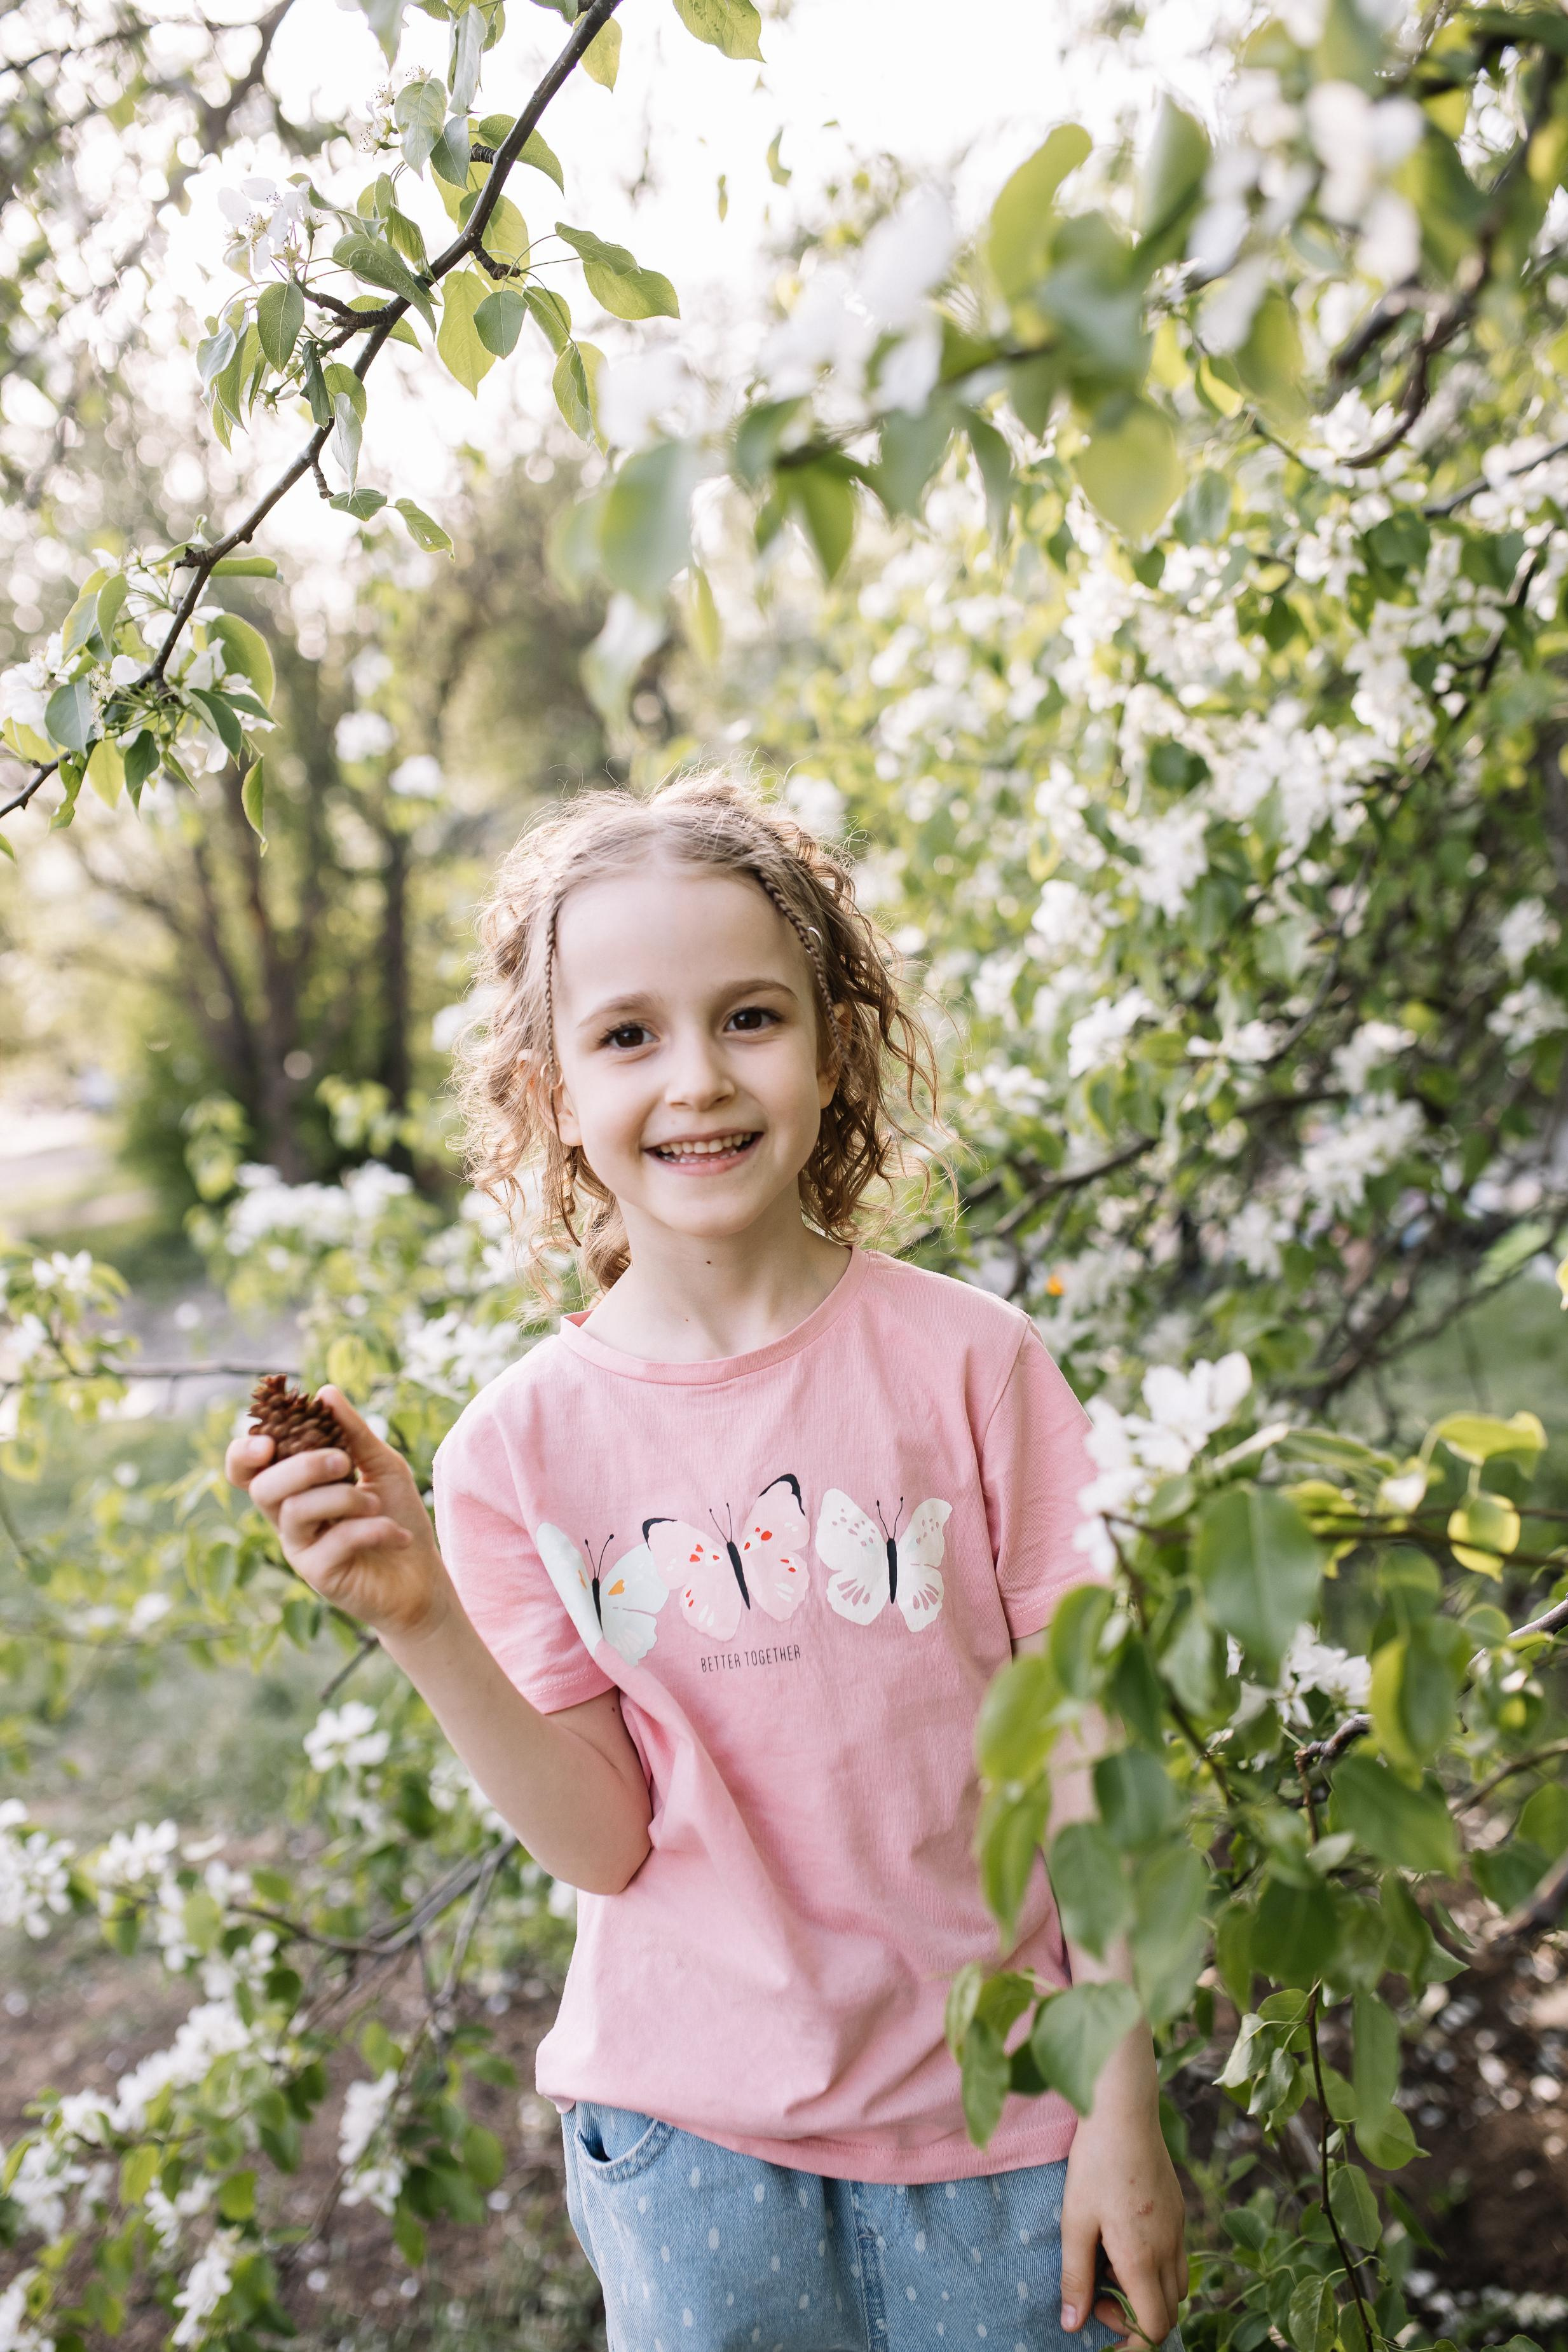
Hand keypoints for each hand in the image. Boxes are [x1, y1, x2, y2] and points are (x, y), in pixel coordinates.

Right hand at [225, 1386, 450, 1641]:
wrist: (422, 1575)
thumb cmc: (397, 1514)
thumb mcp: (382, 1466)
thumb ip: (354, 1433)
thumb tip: (325, 1392)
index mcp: (296, 1488)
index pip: (248, 1471)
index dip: (243, 1454)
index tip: (267, 1440)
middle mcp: (289, 1518)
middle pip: (262, 1488)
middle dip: (301, 1467)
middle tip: (343, 1461)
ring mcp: (301, 1549)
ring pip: (296, 1511)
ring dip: (343, 1497)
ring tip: (376, 1502)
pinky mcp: (321, 1576)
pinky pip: (333, 1543)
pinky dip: (371, 1530)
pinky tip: (398, 1535)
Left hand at [1060, 2030, 1186, 2346]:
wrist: (1124, 2111)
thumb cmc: (1095, 2163)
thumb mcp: (1076, 2221)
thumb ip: (1076, 2277)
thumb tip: (1071, 2325)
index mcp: (1142, 2258)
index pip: (1154, 2328)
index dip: (1131, 2342)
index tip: (1101, 2325)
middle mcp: (1169, 2248)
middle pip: (1168, 2311)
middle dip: (1135, 2316)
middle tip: (1099, 2289)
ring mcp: (1179, 2228)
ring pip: (1175, 2284)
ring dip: (1146, 2290)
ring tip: (1109, 2260)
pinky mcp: (1179, 2209)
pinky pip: (1176, 2255)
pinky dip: (1154, 2264)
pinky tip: (1122, 2234)